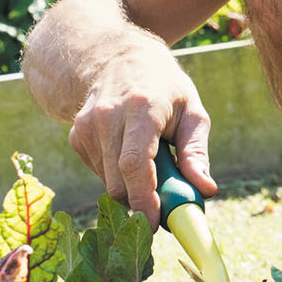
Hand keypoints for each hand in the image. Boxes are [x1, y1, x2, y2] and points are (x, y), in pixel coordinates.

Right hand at [67, 38, 215, 226]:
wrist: (118, 58)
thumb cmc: (164, 87)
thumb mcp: (192, 111)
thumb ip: (197, 152)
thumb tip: (205, 190)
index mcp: (141, 108)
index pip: (135, 164)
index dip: (144, 199)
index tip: (156, 223)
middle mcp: (107, 117)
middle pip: (118, 181)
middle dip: (141, 202)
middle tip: (164, 204)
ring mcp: (86, 126)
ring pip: (107, 182)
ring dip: (131, 187)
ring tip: (151, 164)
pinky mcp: (75, 135)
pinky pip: (97, 172)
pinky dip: (116, 175)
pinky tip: (128, 152)